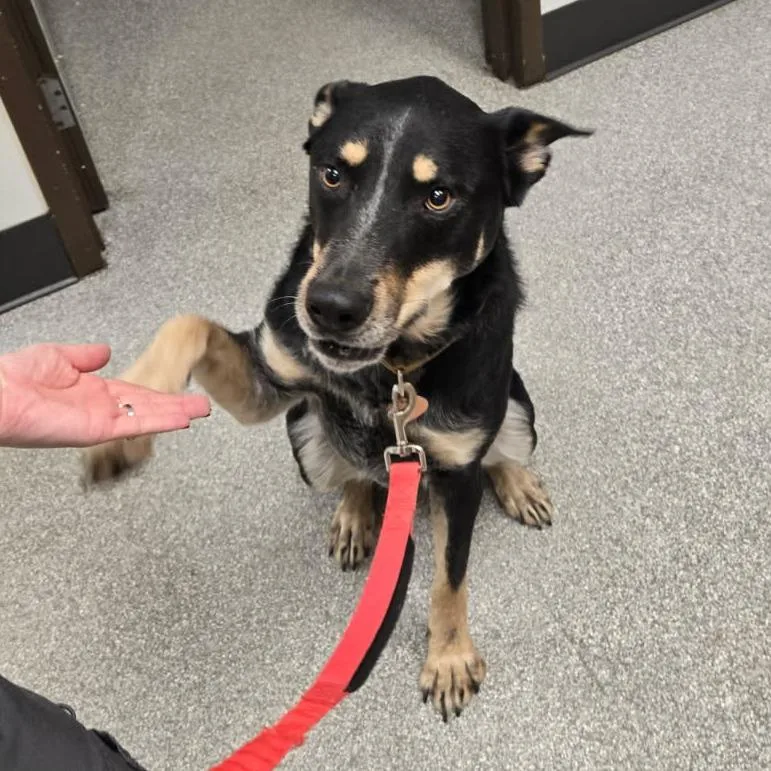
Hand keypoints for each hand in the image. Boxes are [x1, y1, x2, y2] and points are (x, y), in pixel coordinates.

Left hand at [0, 343, 209, 447]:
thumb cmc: (13, 377)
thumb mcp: (57, 355)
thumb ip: (84, 355)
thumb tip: (104, 351)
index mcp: (90, 391)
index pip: (133, 393)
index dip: (158, 393)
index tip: (178, 391)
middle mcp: (98, 408)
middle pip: (147, 407)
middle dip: (176, 406)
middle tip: (202, 406)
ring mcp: (99, 421)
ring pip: (146, 417)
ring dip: (175, 414)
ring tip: (200, 411)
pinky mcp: (97, 430)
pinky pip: (133, 424)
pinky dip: (159, 421)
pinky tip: (179, 419)